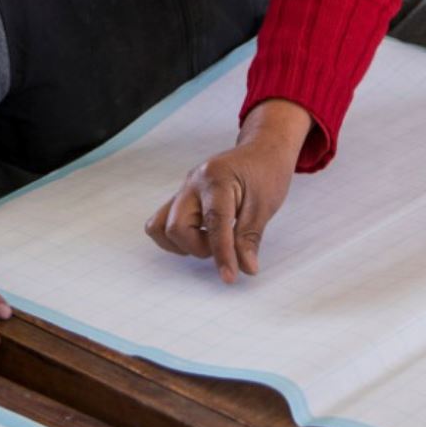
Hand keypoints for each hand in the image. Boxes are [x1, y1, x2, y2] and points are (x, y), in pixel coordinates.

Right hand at [144, 99, 309, 283]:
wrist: (261, 149)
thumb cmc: (266, 171)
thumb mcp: (265, 205)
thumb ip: (250, 237)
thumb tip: (245, 268)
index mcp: (216, 179)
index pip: (214, 223)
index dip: (221, 254)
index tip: (230, 277)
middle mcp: (193, 183)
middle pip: (175, 226)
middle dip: (199, 247)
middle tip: (226, 246)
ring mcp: (184, 189)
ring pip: (160, 226)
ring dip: (183, 244)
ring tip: (209, 241)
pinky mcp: (182, 197)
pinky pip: (163, 222)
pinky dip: (178, 238)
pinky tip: (201, 236)